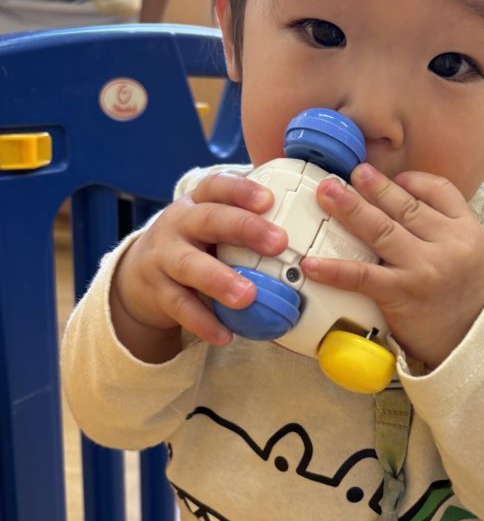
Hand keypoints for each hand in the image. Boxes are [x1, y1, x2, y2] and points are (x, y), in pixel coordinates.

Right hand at [111, 172, 287, 361]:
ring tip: (248, 296)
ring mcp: (163, 256)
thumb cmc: (194, 245)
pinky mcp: (156, 290)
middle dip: (244, 228)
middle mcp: (178, 223)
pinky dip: (203, 321)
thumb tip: (307, 235)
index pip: (218, 186)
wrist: (140, 275)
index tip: (269, 199)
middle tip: (278, 243)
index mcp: (198, 202)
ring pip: (189, 264)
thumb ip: (246, 225)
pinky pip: (180, 306)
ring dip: (219, 279)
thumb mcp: (213, 226)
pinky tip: (226, 334)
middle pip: (209, 219)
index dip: (242, 190)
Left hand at [301, 164, 483, 368]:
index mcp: (466, 229)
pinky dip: (335, 269)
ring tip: (327, 194)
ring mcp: (423, 268)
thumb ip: (444, 227)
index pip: (438, 190)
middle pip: (404, 206)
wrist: (475, 339)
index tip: (388, 177)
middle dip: (373, 186)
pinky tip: (313, 263)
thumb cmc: (466, 295)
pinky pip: (363, 276)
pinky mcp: (402, 294)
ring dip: (350, 209)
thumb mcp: (470, 252)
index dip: (410, 180)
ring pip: (381, 230)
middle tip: (349, 173)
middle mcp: (447, 244)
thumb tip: (401, 200)